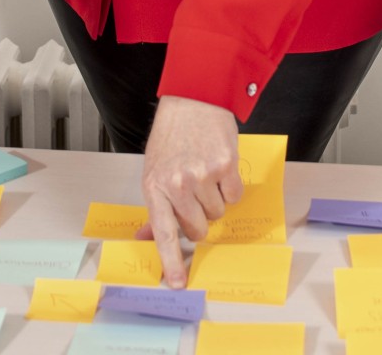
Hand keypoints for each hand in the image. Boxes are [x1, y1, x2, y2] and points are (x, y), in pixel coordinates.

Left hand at [137, 96, 243, 287]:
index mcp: (154, 187)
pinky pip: (234, 197)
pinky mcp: (225, 165)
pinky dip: (230, 188)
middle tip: (195, 195)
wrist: (193, 99)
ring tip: (205, 173)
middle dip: (199, 219)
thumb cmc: (172, 135)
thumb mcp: (154, 169)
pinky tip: (219, 167)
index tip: (179, 282)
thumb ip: (155, 207)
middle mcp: (177, 183)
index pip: (163, 233)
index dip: (171, 260)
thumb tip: (147, 237)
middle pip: (197, 229)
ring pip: (217, 213)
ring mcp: (202, 175)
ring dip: (214, 200)